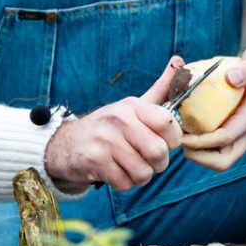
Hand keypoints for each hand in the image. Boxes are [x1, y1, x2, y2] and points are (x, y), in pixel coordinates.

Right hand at [44, 57, 184, 189]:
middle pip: (159, 153)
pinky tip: (115, 171)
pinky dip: (124, 183)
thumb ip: (160, 89)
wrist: (65, 143)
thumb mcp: (132, 106)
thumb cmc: (108, 127)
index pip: (168, 123)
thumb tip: (180, 61)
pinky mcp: (95, 161)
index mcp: (133, 106)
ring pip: (143, 173)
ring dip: (140, 176)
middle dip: (158, 163)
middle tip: (148, 159)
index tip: (165, 141)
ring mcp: (106, 141)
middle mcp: (119, 120)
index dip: (173, 139)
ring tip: (129, 166)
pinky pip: (125, 184)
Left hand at [180, 46, 245, 171]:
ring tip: (181, 136)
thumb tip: (231, 79)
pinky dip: (203, 146)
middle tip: (178, 140)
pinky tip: (189, 130)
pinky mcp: (240, 133)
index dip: (201, 141)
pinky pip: (220, 148)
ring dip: (198, 153)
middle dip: (198, 156)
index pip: (226, 137)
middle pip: (223, 160)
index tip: (181, 135)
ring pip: (221, 158)